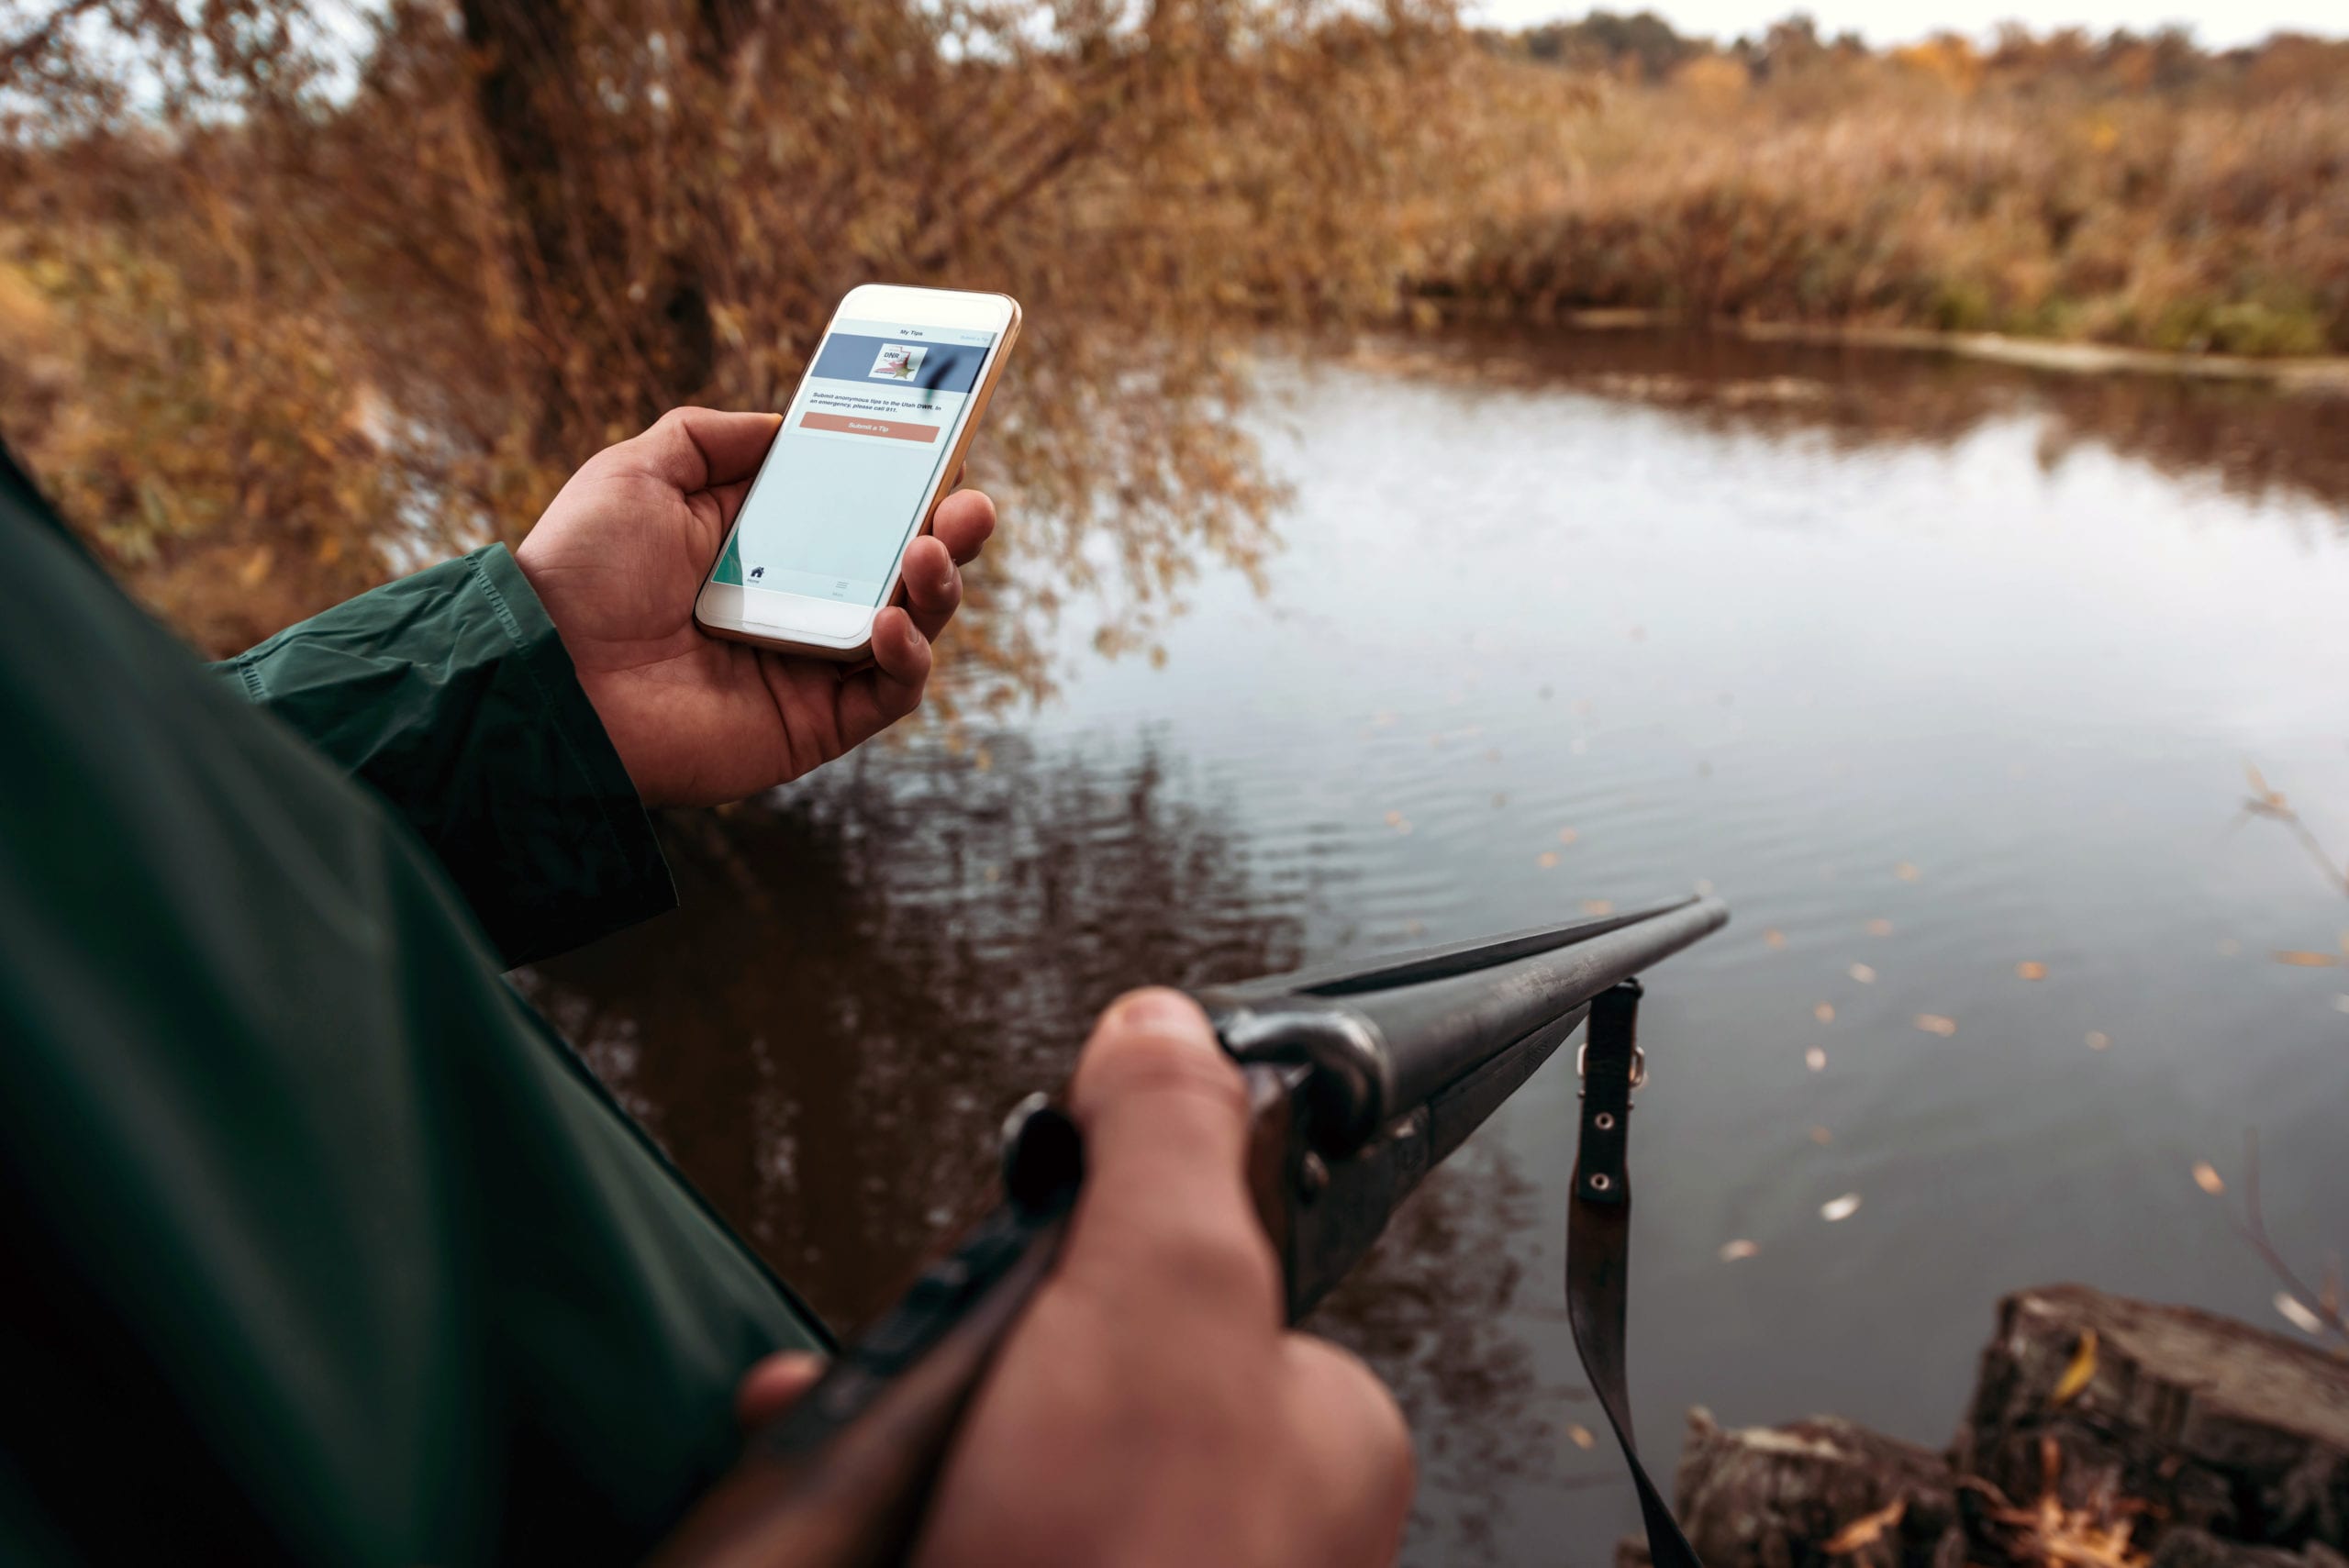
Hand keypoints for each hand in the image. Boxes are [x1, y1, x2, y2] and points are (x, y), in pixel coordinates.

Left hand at [514, 407, 994, 806]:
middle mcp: (797, 605)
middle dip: (951, 533)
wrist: (544, 669)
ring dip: (940, 588)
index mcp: (764, 546)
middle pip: (902, 568)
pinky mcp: (815, 725)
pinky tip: (890, 622)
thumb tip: (785, 422)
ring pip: (912, 629)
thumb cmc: (580, 572)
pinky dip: (907, 658)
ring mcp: (811, 668)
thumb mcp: (640, 471)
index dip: (908, 481)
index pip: (858, 510)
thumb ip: (713, 436)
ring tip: (931, 551)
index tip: (945, 445)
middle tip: (971, 506)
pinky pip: (889, 693)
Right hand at [734, 990, 1415, 1567]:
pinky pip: (941, 1519)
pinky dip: (872, 1503)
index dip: (1083, 1231)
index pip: (1186, 1260)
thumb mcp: (1163, 1306)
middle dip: (956, 1341)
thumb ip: (1169, 1151)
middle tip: (904, 1356)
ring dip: (886, 1426)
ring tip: (818, 1422)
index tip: (1017, 1224)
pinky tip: (836, 1516)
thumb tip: (1166, 1026)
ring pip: (982, 1446)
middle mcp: (1230, 1514)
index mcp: (1305, 1426)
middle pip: (1061, 1356)